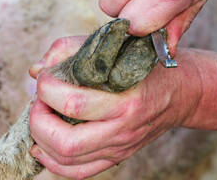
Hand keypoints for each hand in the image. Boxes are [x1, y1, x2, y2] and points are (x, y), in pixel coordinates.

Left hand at [29, 36, 201, 178]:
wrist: (180, 94)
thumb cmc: (147, 67)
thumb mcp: (115, 48)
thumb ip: (73, 50)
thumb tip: (36, 69)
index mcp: (126, 99)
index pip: (73, 103)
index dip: (47, 88)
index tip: (45, 77)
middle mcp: (123, 129)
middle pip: (66, 141)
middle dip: (38, 119)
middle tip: (38, 100)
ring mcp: (120, 147)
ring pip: (68, 160)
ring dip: (42, 139)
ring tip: (40, 118)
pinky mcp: (117, 156)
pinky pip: (79, 172)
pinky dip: (52, 163)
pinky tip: (42, 147)